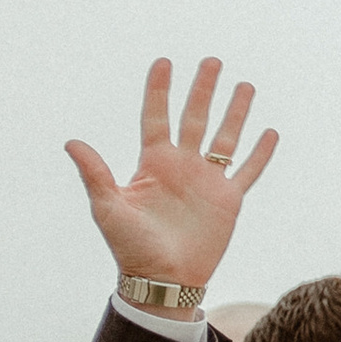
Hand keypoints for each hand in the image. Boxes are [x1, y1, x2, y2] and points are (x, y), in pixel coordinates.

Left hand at [66, 55, 276, 293]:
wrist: (161, 280)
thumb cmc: (130, 247)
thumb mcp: (108, 208)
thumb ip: (95, 174)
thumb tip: (71, 143)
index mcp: (153, 164)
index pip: (156, 117)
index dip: (159, 91)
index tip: (163, 62)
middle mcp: (181, 166)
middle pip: (194, 118)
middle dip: (203, 90)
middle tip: (212, 61)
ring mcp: (206, 181)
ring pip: (225, 137)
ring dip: (235, 112)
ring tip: (244, 86)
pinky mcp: (228, 200)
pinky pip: (247, 171)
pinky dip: (260, 153)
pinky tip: (270, 132)